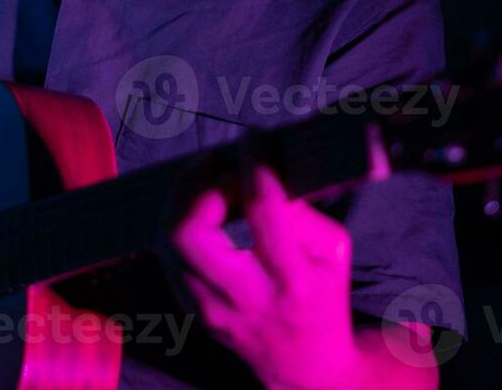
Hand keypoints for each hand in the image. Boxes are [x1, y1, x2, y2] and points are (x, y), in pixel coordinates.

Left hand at [171, 166, 363, 389]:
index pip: (262, 211)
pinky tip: (201, 206)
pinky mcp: (190, 312)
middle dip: (198, 185)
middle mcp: (244, 299)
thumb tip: (262, 168)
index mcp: (291, 281)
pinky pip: (169, 256)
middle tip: (217, 161)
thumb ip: (299, 210)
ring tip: (208, 178)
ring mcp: (210, 310)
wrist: (306, 366)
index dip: (254, 163)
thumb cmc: (323, 297)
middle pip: (191, 233)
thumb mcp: (332, 251)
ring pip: (169, 243)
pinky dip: (180, 221)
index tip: (253, 136)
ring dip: (184, 199)